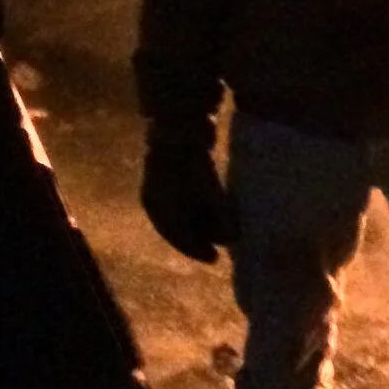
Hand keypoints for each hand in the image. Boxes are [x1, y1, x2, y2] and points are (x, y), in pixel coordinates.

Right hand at [141, 134, 232, 263]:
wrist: (180, 129)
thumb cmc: (192, 164)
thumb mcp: (209, 192)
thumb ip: (221, 217)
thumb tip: (233, 239)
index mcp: (160, 210)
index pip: (179, 238)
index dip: (198, 250)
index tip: (215, 259)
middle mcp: (155, 203)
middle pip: (177, 229)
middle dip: (198, 240)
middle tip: (217, 250)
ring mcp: (159, 189)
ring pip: (178, 217)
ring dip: (197, 226)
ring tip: (217, 234)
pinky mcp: (167, 178)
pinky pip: (181, 204)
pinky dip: (195, 212)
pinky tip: (210, 214)